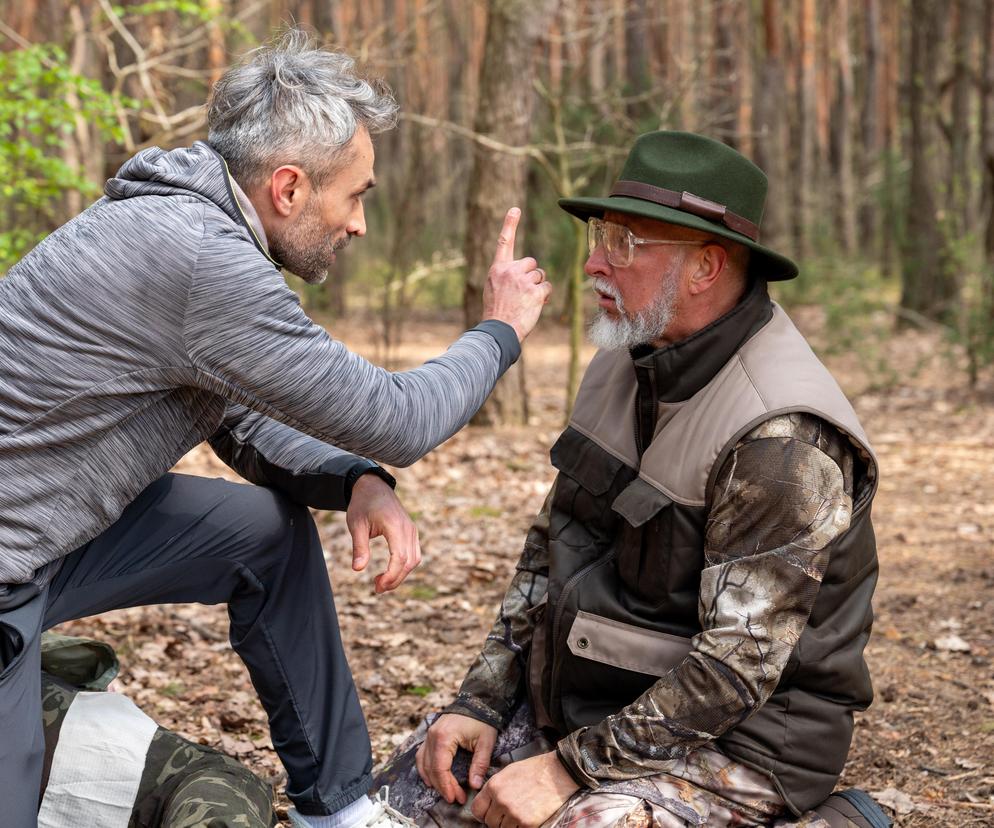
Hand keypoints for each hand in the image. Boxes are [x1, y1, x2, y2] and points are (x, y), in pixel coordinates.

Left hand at [346, 473, 421, 592]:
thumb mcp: (356, 525)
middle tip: (377, 589)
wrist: (373, 486)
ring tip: (382, 583)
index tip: (377, 586)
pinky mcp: (411, 532)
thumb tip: (358, 569)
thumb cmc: (362, 504)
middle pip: (409, 562)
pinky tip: (389, 572)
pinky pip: (414, 554)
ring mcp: (412, 530)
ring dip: (400, 575)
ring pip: (414, 560)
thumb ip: (359, 547)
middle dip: (395, 579)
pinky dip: (404, 566)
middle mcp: (408, 528)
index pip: (399, 557)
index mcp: (394, 525)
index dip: (391, 575)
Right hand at [415, 713, 497, 804]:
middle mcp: (432, 735)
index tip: (456, 798)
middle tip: (455, 798)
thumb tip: (475, 785)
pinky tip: (432, 778)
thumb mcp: (486, 742)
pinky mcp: (431, 734)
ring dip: (432, 779)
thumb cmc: (482, 720)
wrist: (477, 701)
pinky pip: (422, 754)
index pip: (441, 769)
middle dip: (442, 786)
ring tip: (444, 791)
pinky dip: (425, 768)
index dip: (447, 786)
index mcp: (444, 737)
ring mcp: (429, 733)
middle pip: (431, 768)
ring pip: (423, 762)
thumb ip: (479, 764)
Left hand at [471, 751, 578, 827]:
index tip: (488, 813)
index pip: (476, 809)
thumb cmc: (534, 770)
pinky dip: (521, 827)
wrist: (557, 773)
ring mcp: (514, 814)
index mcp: (494, 786)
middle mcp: (501, 801)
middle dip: (497, 819)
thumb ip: (495, 788)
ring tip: (520, 813)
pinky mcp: (527, 824)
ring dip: (509, 825)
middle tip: (508, 813)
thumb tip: (487, 802)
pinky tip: (527, 817)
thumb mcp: (508, 772)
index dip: (482, 813)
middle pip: (489, 822)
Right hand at [482, 207, 552, 341]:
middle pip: (531, 263)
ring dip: (537, 287)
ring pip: (540, 275)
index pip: (505, 242)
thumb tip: (528, 272)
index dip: (510, 224)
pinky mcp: (535, 292)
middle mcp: (510, 271)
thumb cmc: (496, 312)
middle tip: (522, 292)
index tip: (515, 209)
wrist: (498, 330)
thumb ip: (506, 276)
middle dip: (531, 276)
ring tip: (525, 301)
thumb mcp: (494, 288)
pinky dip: (544, 296)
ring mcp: (523, 281)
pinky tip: (534, 304)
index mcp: (497, 269)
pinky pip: (547, 287)